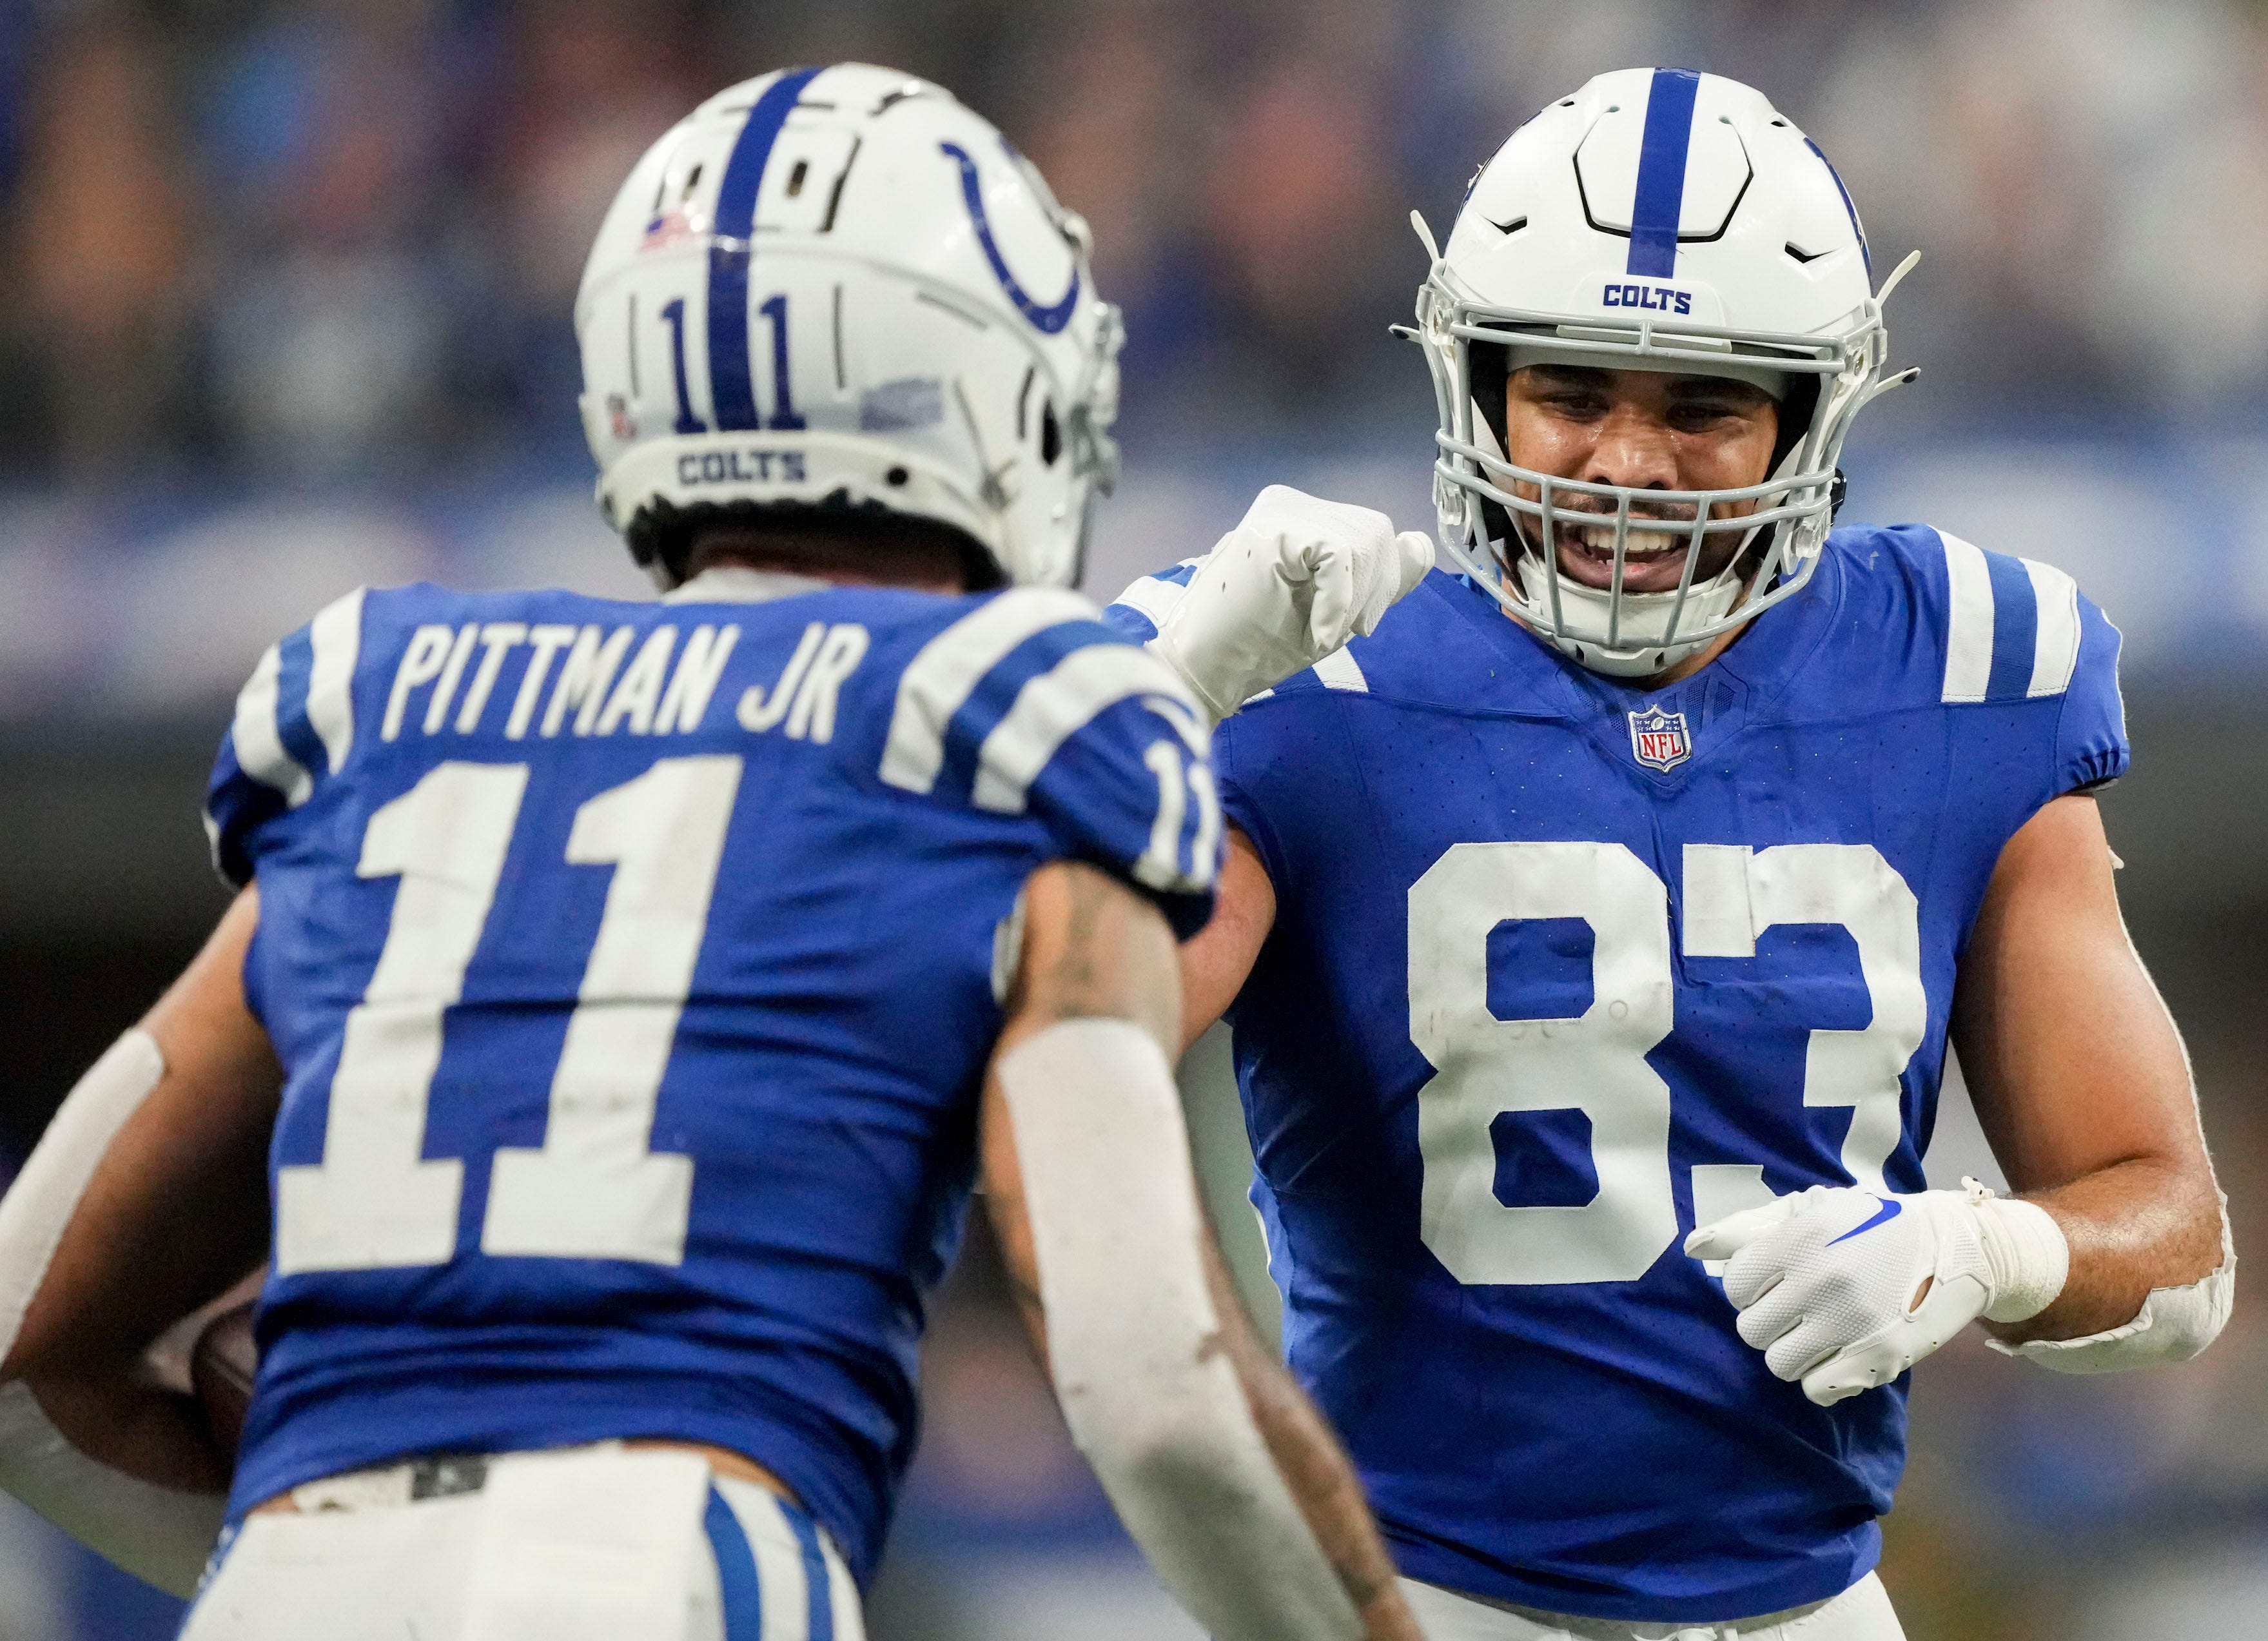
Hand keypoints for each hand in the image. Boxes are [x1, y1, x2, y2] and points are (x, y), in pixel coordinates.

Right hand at [1149, 485, 1433, 721]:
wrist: (1204, 671)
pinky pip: (1340, 555)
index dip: (1379, 583)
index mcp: (1301, 518)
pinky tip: (1314, 633)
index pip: (1371, 533)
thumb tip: (1420, 545)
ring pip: (1364, 542)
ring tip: (1316, 632)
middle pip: (1374, 531)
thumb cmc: (1258, 647)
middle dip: (1373, 591)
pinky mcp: (1274, 527)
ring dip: (1353, 602)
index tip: (1356, 624)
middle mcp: (1289, 503)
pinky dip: (1337, 603)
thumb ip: (1377, 579)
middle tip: (1337, 633)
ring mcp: (1280, 510)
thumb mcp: (1336, 610)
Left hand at [1685, 1183, 2050, 1405]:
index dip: (1752, 1289)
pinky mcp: (1877, 1356)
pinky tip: (1839, 1353)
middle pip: (1752, 1330)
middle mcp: (1820, 1280)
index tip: (1776, 1283)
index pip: (1736, 1287)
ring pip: (1779, 1364)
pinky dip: (1821, 1378)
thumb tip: (1693, 1248)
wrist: (1957, 1246)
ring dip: (1793, 1353)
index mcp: (1800, 1240)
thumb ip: (1748, 1229)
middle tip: (1798, 1310)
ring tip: (1819, 1332)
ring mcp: (1849, 1322)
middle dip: (1769, 1323)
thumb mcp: (1811, 1211)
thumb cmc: (1872, 1225)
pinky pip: (1816, 1389)